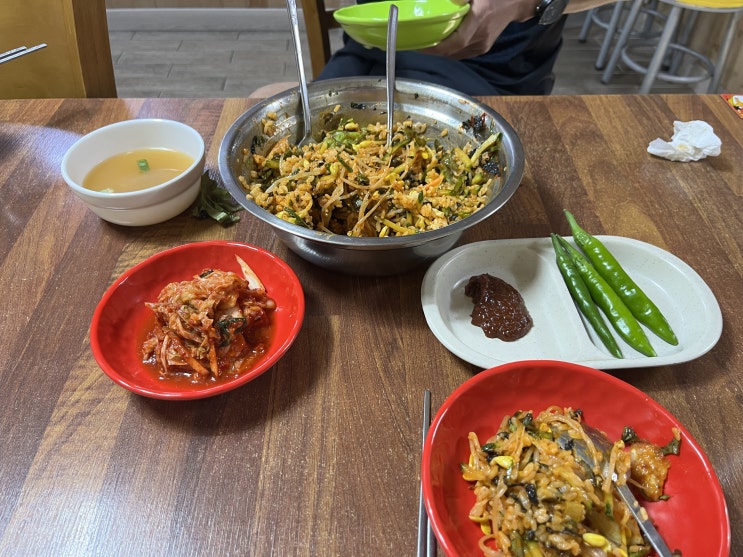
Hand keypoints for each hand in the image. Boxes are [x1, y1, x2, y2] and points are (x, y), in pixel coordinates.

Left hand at [422, 0, 538, 58]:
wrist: (517, 3)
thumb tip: (443, 2)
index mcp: (479, 19)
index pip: (456, 41)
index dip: (437, 46)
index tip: (421, 45)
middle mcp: (480, 36)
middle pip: (452, 50)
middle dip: (434, 50)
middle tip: (418, 43)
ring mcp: (482, 45)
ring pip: (456, 54)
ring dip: (441, 51)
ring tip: (427, 44)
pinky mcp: (483, 48)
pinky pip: (462, 53)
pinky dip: (450, 51)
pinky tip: (441, 45)